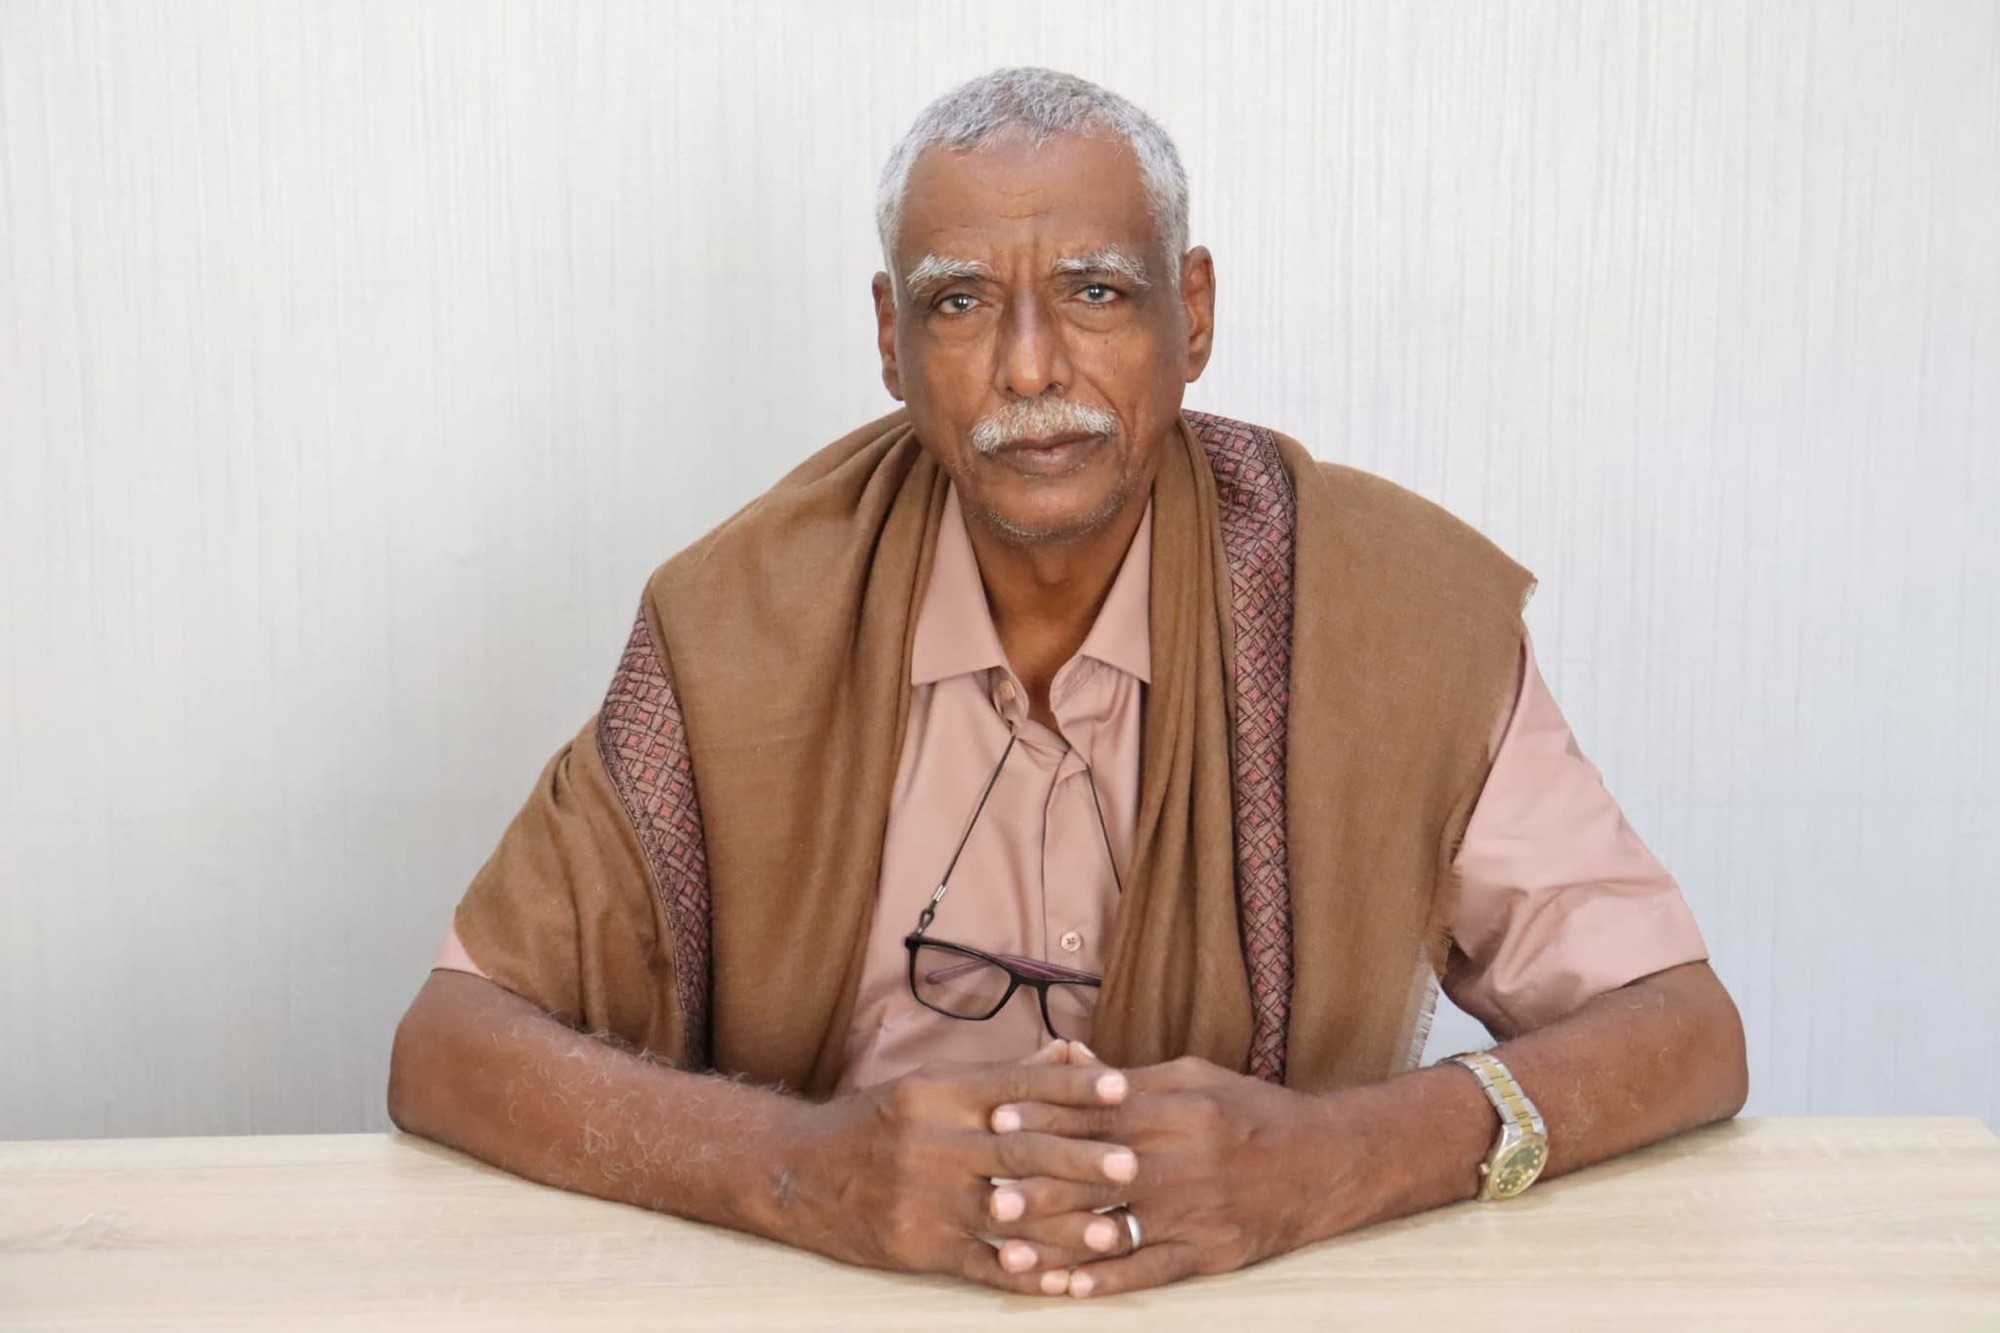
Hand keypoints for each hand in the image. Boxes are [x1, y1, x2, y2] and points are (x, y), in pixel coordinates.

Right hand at [780, 1042, 1138, 1294]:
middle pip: (1018, 1148)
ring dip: (1066, 1225)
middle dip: (1080, 1157)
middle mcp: (933, 1140)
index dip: (1071, 1086)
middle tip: (1132, 1164)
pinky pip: (980, 1262)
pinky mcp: (916, 1245)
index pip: (1017, 1084)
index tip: (1120, 1085)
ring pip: (1007, 1213)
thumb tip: (1075, 1049)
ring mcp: (924, 1197)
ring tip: (1116, 1230)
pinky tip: (1063, 1280)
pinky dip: (1024, 1272)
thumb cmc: (876, 1121)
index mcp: (939, 1092)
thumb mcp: (931, 1083)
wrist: (795, 1171)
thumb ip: (1006, 1073)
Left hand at [989, 1054, 1345, 1296]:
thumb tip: (1066, 1056)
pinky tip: (1072, 1288)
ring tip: (1011, 1254)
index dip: (1048, 1118)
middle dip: (1042, 1187)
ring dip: (1063, 1244)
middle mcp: (1185, 1161)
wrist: (1327, 1162)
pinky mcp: (1213, 1251)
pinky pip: (1155, 1270)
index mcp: (1178, 1110)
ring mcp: (1198, 1211)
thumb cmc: (1252, 1111)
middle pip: (1101, 1175)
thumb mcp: (1193, 1078)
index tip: (998, 1120)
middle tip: (989, 1197)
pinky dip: (1112, 1281)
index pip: (1101, 1114)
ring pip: (1120, 1228)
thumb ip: (1126, 1077)